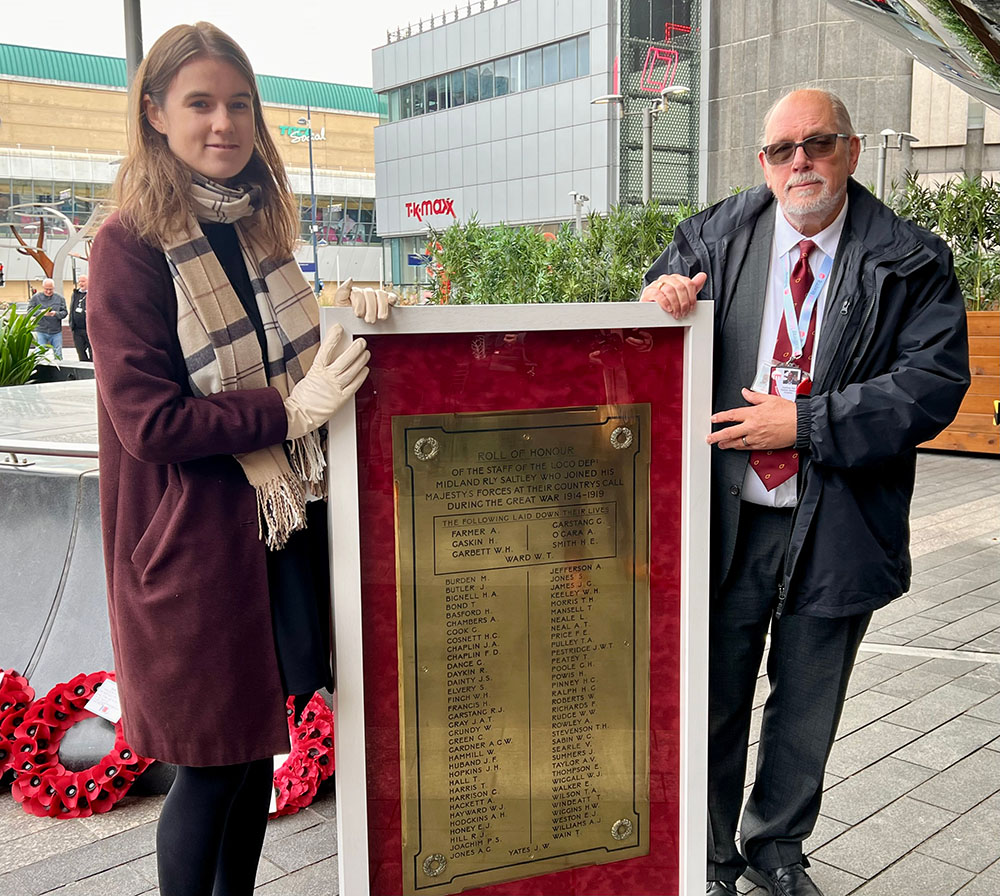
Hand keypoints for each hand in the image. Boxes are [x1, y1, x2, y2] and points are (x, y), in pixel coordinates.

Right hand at [284, 324, 369, 439]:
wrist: (299, 415)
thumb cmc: (301, 398)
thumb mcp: (308, 377)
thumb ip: (320, 368)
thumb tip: (329, 358)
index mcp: (316, 370)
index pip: (326, 349)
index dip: (333, 337)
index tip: (339, 328)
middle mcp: (327, 378)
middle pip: (344, 359)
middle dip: (355, 349)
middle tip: (361, 341)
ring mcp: (335, 388)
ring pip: (352, 371)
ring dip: (361, 360)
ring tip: (366, 353)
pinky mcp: (341, 399)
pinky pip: (354, 385)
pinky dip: (361, 377)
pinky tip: (365, 370)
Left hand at [333, 277, 398, 323]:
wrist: (354, 326)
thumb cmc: (347, 315)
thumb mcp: (340, 303)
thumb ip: (342, 291)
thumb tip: (350, 279)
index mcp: (355, 292)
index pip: (358, 293)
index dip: (359, 304)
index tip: (358, 314)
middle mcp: (366, 293)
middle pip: (370, 294)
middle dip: (370, 309)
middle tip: (368, 320)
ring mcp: (376, 296)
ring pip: (381, 295)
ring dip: (381, 307)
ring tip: (379, 318)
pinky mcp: (386, 301)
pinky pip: (391, 296)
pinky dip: (392, 298)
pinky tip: (391, 303)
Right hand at [639, 271, 706, 319]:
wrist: (651, 312)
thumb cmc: (666, 304)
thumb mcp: (682, 296)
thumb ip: (692, 287)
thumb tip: (702, 276)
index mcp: (675, 279)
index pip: (687, 283)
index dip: (691, 296)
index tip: (691, 307)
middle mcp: (666, 279)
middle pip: (679, 287)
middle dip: (683, 302)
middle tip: (683, 312)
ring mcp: (656, 284)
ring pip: (669, 290)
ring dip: (675, 304)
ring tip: (676, 313)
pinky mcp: (648, 291)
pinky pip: (658, 294)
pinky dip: (665, 302)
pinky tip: (668, 309)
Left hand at [707, 388, 796, 450]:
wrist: (801, 424)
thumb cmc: (788, 412)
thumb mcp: (770, 399)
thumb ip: (755, 397)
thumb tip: (746, 392)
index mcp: (753, 413)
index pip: (732, 415)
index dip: (720, 417)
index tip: (713, 419)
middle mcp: (752, 426)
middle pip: (729, 432)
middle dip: (717, 436)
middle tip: (709, 438)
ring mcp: (756, 437)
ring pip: (737, 442)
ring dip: (726, 444)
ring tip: (720, 444)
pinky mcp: (762, 445)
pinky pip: (747, 447)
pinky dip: (739, 448)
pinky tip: (734, 447)